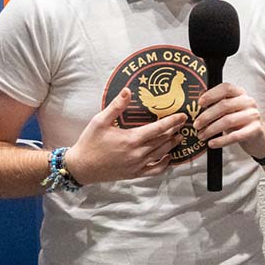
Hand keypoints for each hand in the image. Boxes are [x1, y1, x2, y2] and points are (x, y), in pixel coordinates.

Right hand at [63, 88, 186, 183]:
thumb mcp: (100, 121)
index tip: (182, 116)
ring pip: (161, 154)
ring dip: (172, 145)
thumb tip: (128, 90)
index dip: (172, 122)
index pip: (159, 129)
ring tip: (178, 137)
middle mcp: (137, 153)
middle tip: (182, 124)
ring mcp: (137, 165)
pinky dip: (164, 165)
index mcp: (131, 139)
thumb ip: (116, 106)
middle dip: (174, 131)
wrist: (81, 167)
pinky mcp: (134, 174)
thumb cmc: (89, 142)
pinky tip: (168, 158)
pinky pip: (155, 171)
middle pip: (163, 141)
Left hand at [192, 83, 264, 158]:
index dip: (211, 94)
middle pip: (224, 105)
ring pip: (228, 121)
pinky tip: (212, 143)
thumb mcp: (230, 110)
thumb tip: (200, 100)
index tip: (200, 103)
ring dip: (211, 129)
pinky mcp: (255, 129)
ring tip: (202, 135)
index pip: (226, 88)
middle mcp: (248, 101)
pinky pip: (235, 135)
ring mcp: (253, 115)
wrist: (259, 138)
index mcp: (240, 93)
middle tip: (197, 125)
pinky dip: (221, 140)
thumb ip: (217, 104)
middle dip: (207, 116)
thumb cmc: (240, 122)